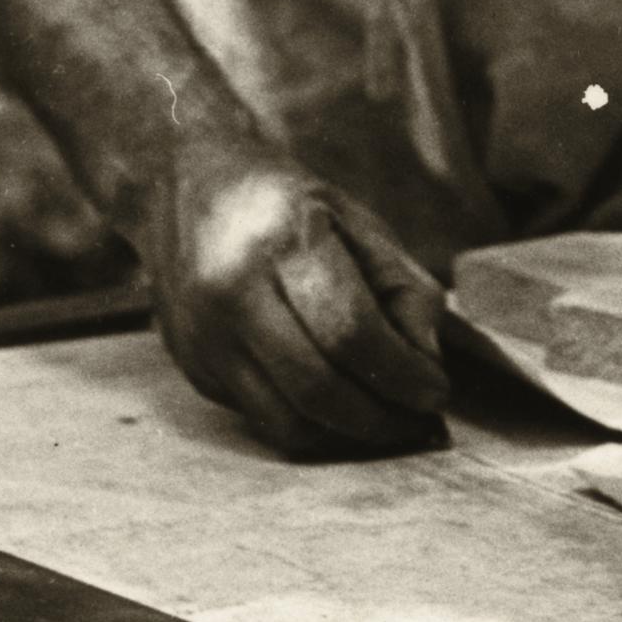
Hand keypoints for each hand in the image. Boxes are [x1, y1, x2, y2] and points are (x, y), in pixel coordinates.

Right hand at [146, 147, 450, 459]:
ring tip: (387, 423)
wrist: (184, 184)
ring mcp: (205, 336)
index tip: (436, 391)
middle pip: (317, 387)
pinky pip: (260, 419)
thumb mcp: (357, 219)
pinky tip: (341, 412)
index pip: (350, 332)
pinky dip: (310, 426)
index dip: (402, 374)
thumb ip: (403, 287)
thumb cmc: (286, 203)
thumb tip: (427, 362)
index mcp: (282, 239)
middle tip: (418, 422)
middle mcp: (233, 291)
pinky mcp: (193, 368)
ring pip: (286, 421)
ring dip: (347, 436)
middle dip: (380, 419)